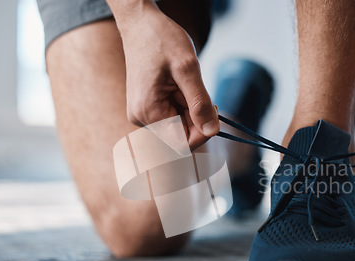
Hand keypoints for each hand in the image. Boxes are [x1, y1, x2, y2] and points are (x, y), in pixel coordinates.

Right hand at [117, 4, 218, 148]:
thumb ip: (200, 103)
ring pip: (179, 125)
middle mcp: (141, 118)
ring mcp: (143, 113)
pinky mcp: (147, 107)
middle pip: (181, 134)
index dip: (203, 132)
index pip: (182, 143)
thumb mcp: (188, 68)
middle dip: (197, 117)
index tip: (213, 109)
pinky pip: (172, 115)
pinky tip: (179, 84)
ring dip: (190, 108)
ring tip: (184, 82)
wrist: (141, 23)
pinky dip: (183, 104)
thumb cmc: (161, 39)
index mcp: (148, 112)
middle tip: (199, 88)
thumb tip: (212, 131)